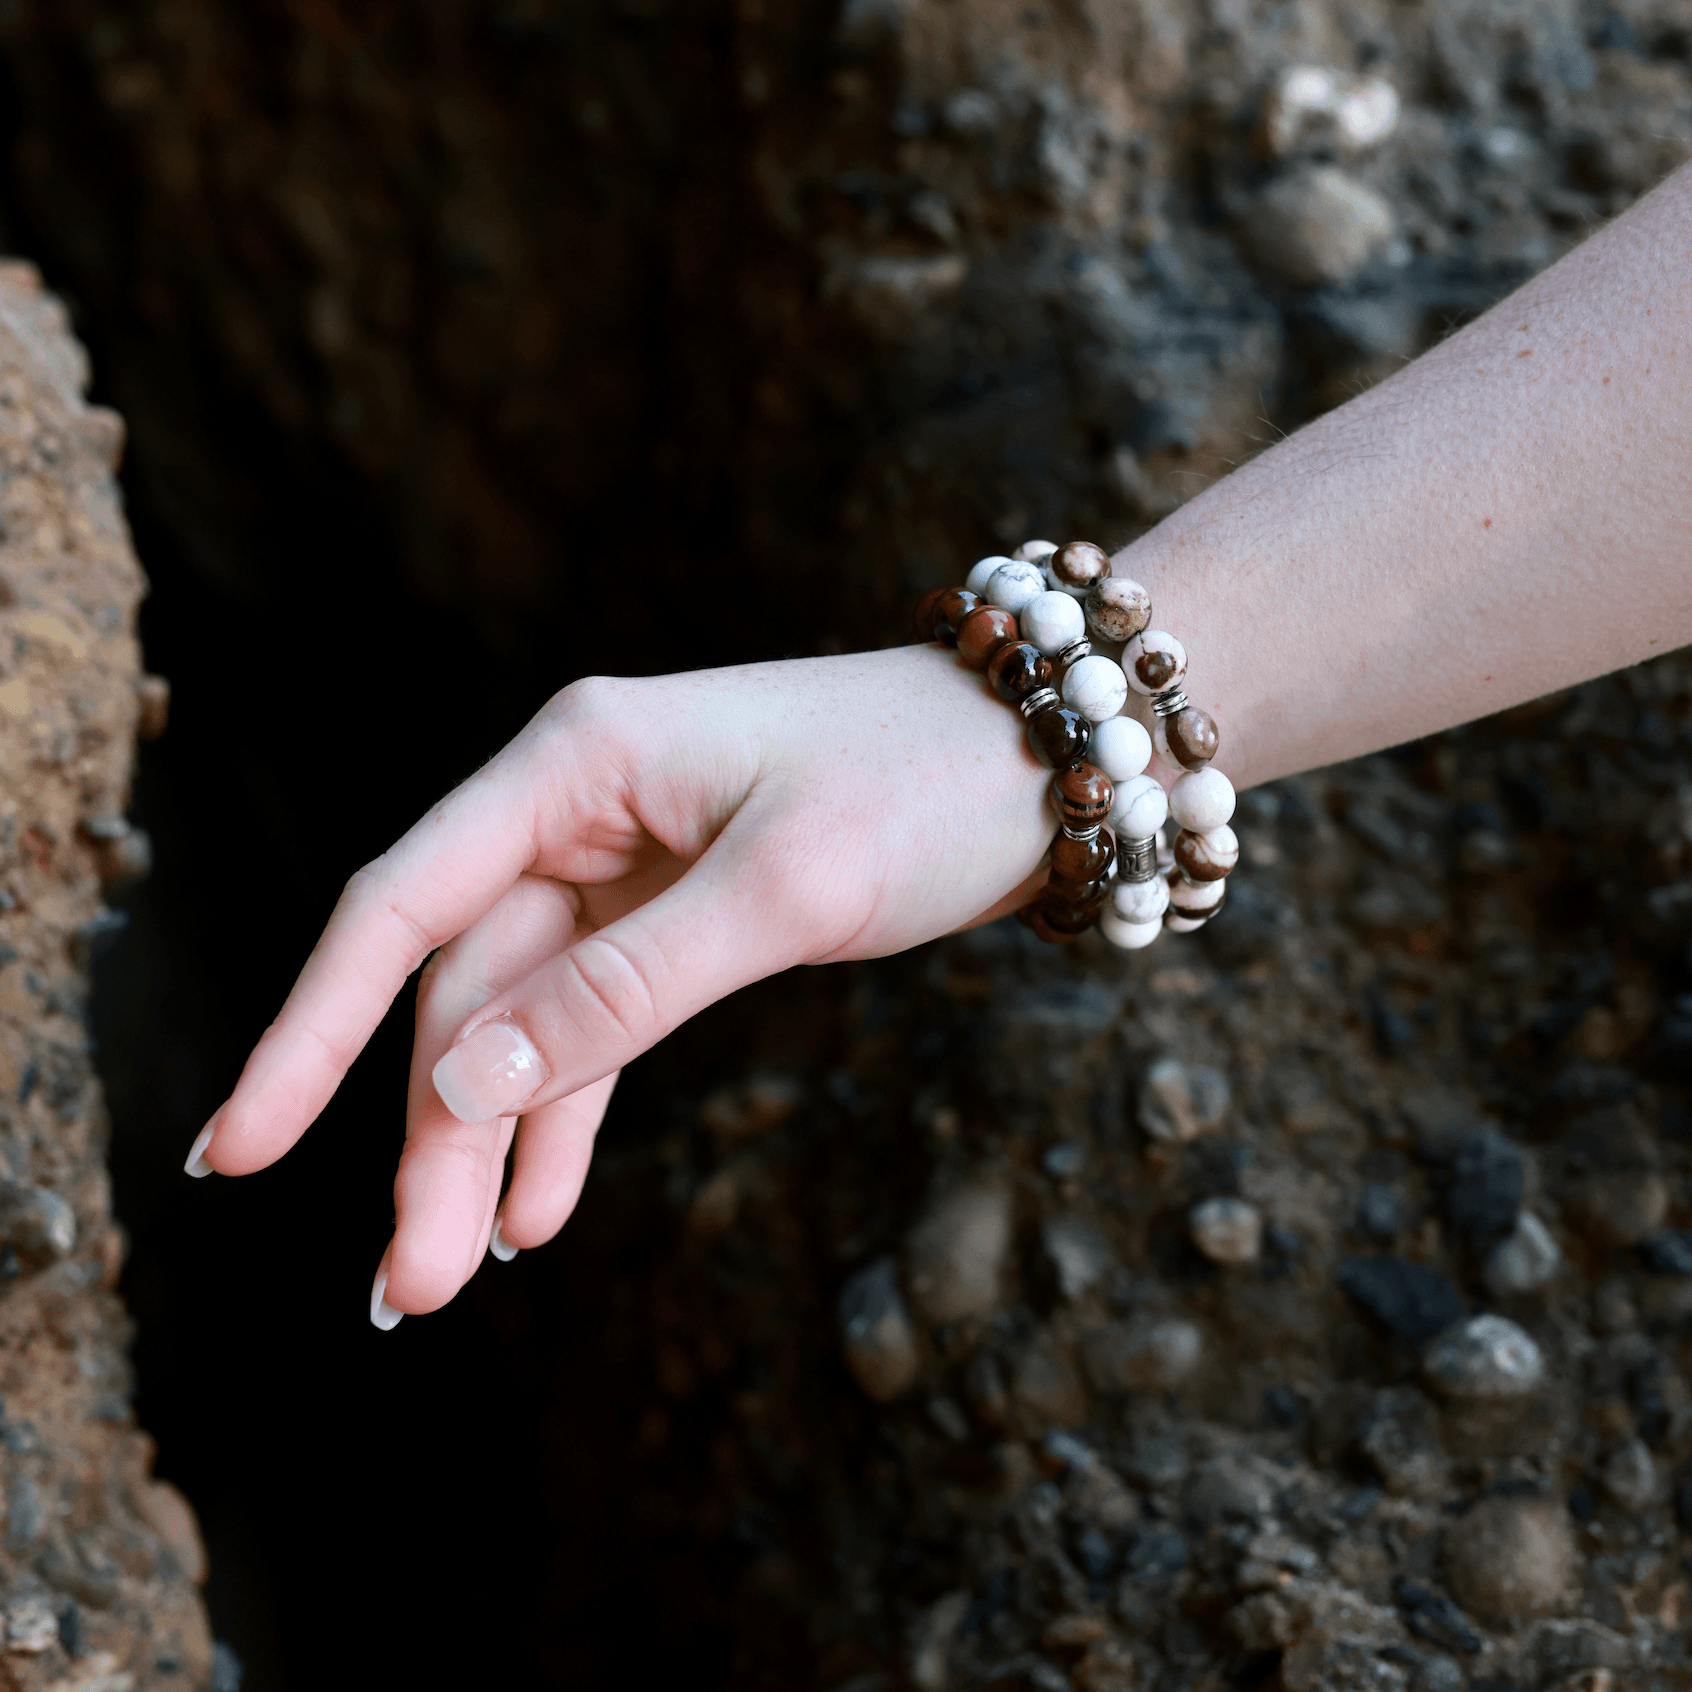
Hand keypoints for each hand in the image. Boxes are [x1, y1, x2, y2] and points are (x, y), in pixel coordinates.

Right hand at [186, 644, 1054, 1319]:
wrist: (1055, 758)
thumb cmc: (926, 787)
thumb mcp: (782, 889)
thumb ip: (625, 986)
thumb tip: (463, 1082)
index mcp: (575, 763)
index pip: (401, 908)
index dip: (309, 1033)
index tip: (238, 1148)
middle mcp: (580, 806)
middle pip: (462, 988)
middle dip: (429, 1137)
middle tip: (405, 1288)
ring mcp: (629, 863)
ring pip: (523, 1020)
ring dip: (490, 1144)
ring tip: (447, 1278)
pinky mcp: (680, 914)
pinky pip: (598, 1025)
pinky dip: (570, 1111)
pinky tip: (538, 1206)